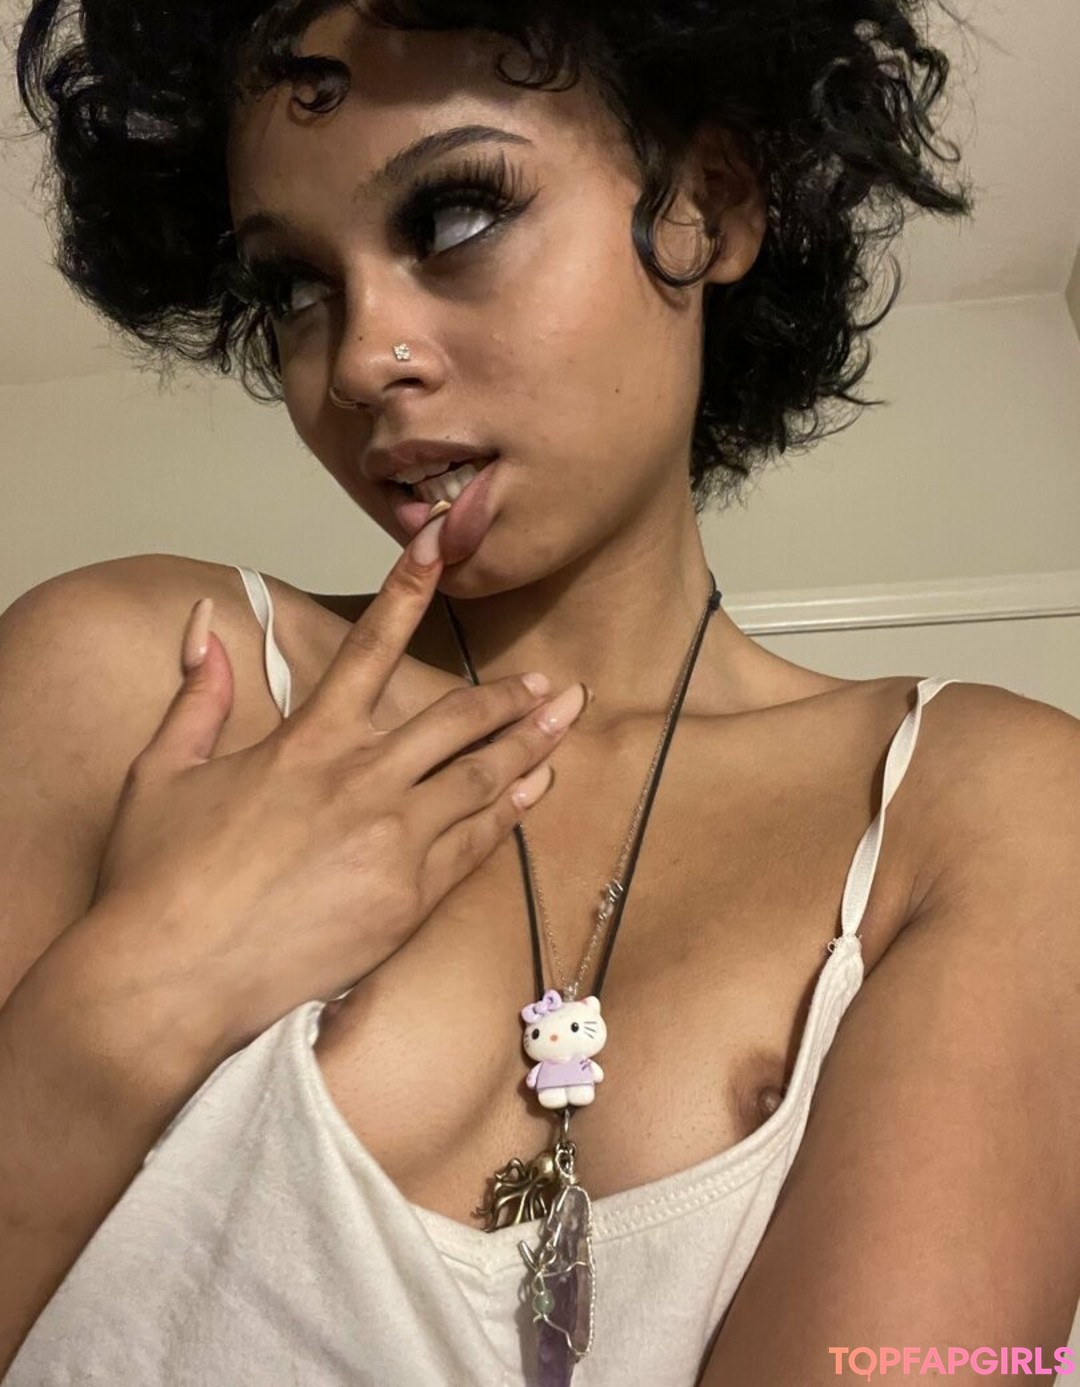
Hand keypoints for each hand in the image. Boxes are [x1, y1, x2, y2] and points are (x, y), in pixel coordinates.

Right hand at [91, 513, 585, 1055]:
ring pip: (480, 778)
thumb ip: (198, 694)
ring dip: (528, 746)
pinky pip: (476, 845)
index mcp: (307, 742)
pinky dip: (510, 813)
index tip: (439, 545)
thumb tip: (205, 623)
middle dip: (508, 695)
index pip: (370, 647)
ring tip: (564, 723)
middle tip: (548, 683)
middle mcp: (361, 781)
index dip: (408, 590)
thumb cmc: (157, 878)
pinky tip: (533, 792)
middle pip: (456, 720)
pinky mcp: (408, 901)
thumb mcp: (162, 771)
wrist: (171, 977)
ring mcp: (393, 842)